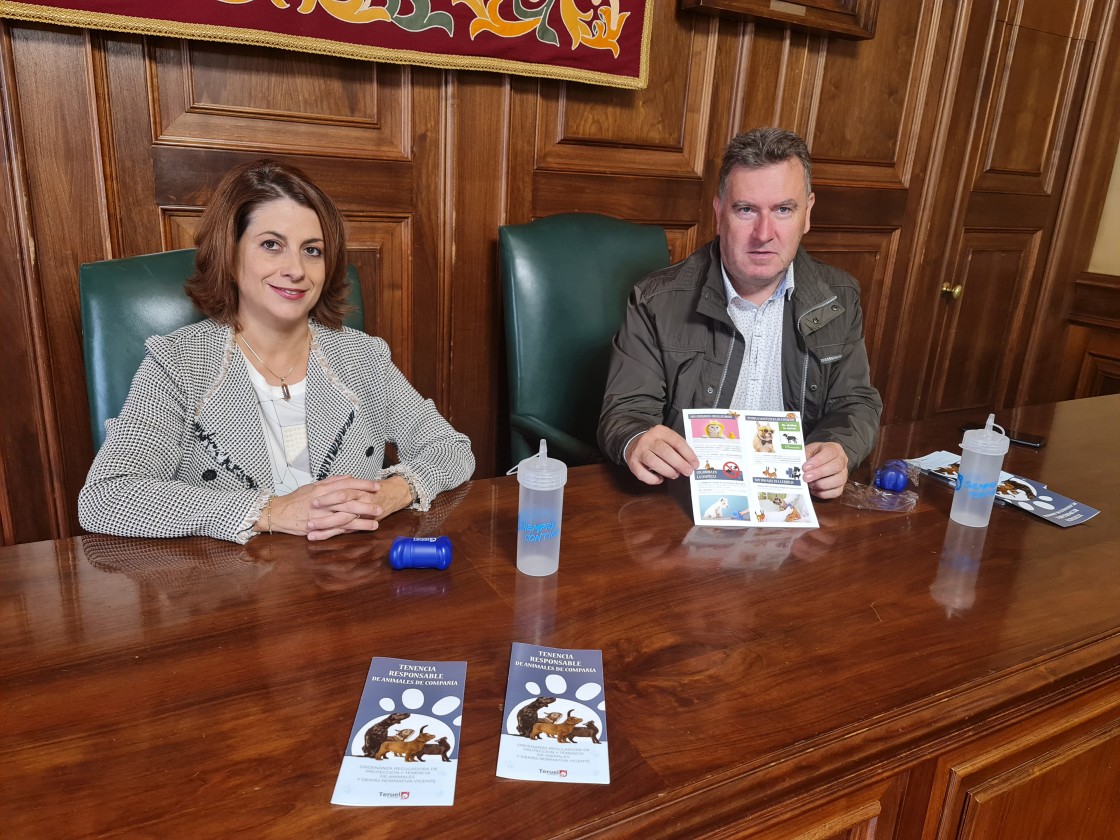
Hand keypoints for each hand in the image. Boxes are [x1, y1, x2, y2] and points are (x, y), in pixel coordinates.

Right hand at [259, 475, 412, 540]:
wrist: (278, 512)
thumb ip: (332, 481)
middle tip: (380, 506)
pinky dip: (349, 531)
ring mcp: (321, 515)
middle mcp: (324, 501)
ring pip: (345, 517)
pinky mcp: (318, 528)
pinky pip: (336, 529)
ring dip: (361, 521)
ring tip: (375, 523)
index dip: (363, 485)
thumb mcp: (313, 485)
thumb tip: (348, 477)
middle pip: (349, 501)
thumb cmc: (296, 499)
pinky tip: (359, 532)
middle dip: (366, 504)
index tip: (376, 487)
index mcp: (324, 489)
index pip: (347, 484)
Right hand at [625, 425, 699, 484]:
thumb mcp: (667, 439)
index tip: (695, 464)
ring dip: (667, 471)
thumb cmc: (656, 443)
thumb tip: (690, 463)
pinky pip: (642, 474)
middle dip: (679, 464)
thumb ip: (678, 448)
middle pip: (666, 452)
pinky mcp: (632, 462)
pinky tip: (660, 479)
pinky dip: (653, 479)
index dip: (688, 454)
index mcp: (660, 431)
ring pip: (654, 462)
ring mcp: (639, 451)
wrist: (634, 442)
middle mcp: (648, 439)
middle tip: (687, 472)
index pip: (677, 442)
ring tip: (675, 475)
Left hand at [802, 441, 848, 498]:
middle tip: (806, 477)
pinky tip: (814, 490)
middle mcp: (842, 461)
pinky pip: (837, 492)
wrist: (821, 461)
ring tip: (810, 484)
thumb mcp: (809, 450)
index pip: (829, 453)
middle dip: (819, 473)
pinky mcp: (842, 486)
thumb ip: (805, 456)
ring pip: (838, 480)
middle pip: (835, 467)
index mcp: (834, 449)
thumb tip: (798, 467)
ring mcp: (844, 474)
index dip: (817, 461)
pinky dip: (824, 493)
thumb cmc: (815, 455)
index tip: (805, 467)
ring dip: (822, 484)